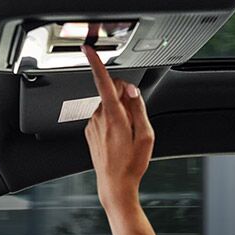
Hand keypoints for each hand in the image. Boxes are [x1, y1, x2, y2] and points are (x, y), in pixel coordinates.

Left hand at [82, 44, 153, 208]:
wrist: (114, 185)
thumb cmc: (131, 163)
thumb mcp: (146, 135)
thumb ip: (139, 108)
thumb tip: (132, 91)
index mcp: (114, 115)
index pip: (103, 82)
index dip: (96, 62)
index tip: (88, 49)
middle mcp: (99, 117)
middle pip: (113, 92)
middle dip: (126, 97)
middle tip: (136, 118)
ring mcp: (92, 125)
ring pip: (109, 105)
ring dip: (120, 111)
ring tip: (127, 134)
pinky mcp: (90, 132)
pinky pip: (104, 117)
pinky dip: (113, 121)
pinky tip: (119, 139)